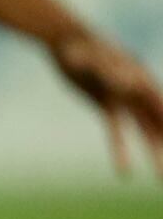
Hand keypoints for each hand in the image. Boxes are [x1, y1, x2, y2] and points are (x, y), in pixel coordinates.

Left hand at [53, 29, 162, 177]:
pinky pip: (117, 129)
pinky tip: (124, 171)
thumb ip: (106, 68)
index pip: (158, 101)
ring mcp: (125, 96)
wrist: (64, 41)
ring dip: (151, 151)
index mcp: (139, 76)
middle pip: (157, 119)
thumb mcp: (89, 55)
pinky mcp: (108, 104)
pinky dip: (120, 148)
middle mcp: (137, 88)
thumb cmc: (78, 45)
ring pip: (143, 128)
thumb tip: (124, 82)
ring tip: (160, 178)